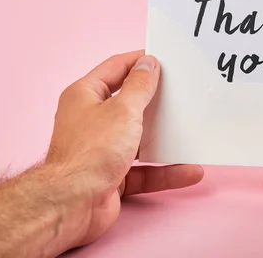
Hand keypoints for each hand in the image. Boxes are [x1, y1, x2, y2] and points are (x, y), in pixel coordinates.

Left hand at [46, 51, 203, 246]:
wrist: (73, 204)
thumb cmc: (92, 151)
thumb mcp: (123, 109)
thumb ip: (139, 85)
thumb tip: (148, 63)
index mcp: (85, 96)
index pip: (115, 68)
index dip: (139, 61)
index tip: (163, 58)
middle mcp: (90, 121)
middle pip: (128, 104)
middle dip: (155, 101)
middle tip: (180, 91)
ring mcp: (101, 150)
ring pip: (139, 140)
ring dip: (164, 139)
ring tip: (189, 131)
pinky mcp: (111, 177)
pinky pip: (144, 171)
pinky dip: (165, 172)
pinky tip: (189, 171)